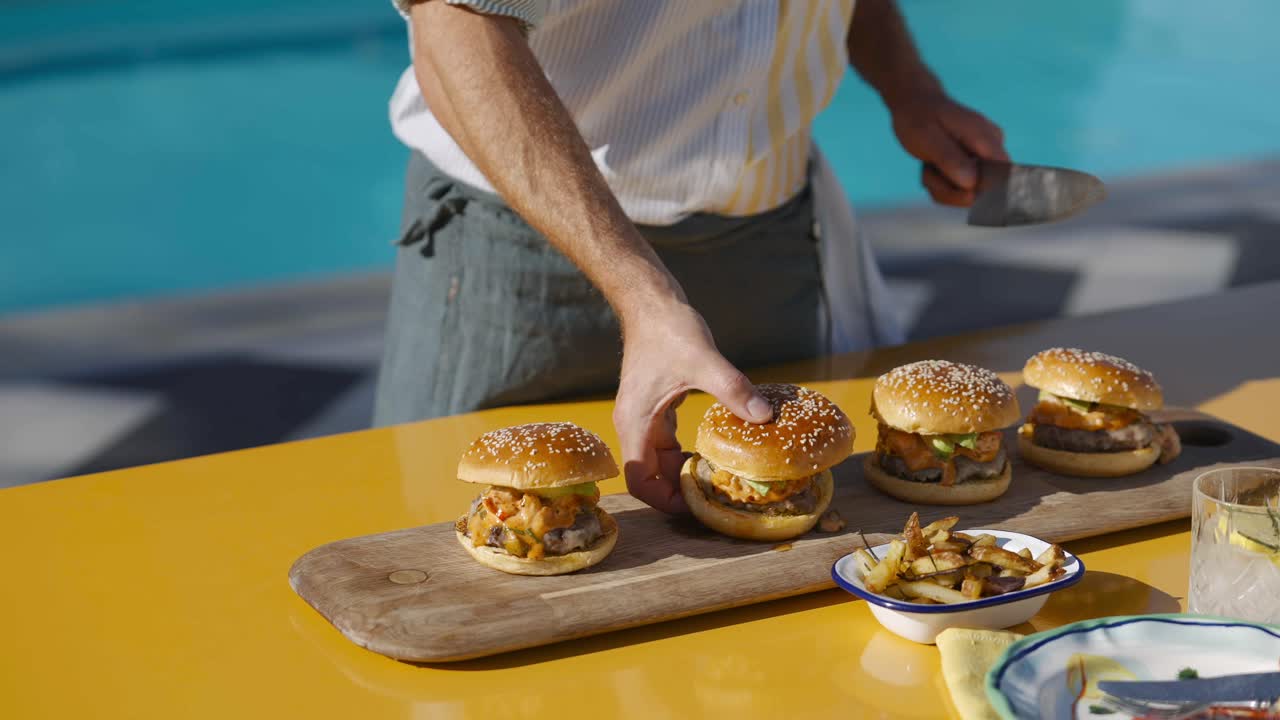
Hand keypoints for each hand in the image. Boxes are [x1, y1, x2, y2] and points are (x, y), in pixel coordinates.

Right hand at [613, 300, 772, 512]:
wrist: (650, 302)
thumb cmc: (668, 329)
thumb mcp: (704, 360)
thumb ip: (733, 389)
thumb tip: (764, 416)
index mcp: (636, 422)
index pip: (639, 480)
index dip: (665, 500)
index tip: (696, 503)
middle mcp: (634, 425)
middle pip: (650, 476)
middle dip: (679, 490)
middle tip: (716, 495)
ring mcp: (643, 417)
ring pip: (659, 461)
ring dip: (683, 473)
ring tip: (717, 479)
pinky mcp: (654, 407)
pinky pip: (666, 443)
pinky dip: (685, 453)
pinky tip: (711, 452)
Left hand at [889, 89, 1008, 206]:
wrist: (915, 105)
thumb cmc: (920, 117)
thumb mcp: (928, 138)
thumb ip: (950, 159)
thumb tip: (972, 184)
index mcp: (986, 137)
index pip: (1003, 174)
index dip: (981, 191)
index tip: (955, 187)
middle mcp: (991, 148)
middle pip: (981, 191)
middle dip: (949, 189)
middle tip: (929, 170)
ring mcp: (984, 159)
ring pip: (967, 194)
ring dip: (941, 187)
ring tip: (929, 165)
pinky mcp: (974, 168)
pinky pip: (959, 192)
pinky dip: (940, 186)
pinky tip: (932, 168)